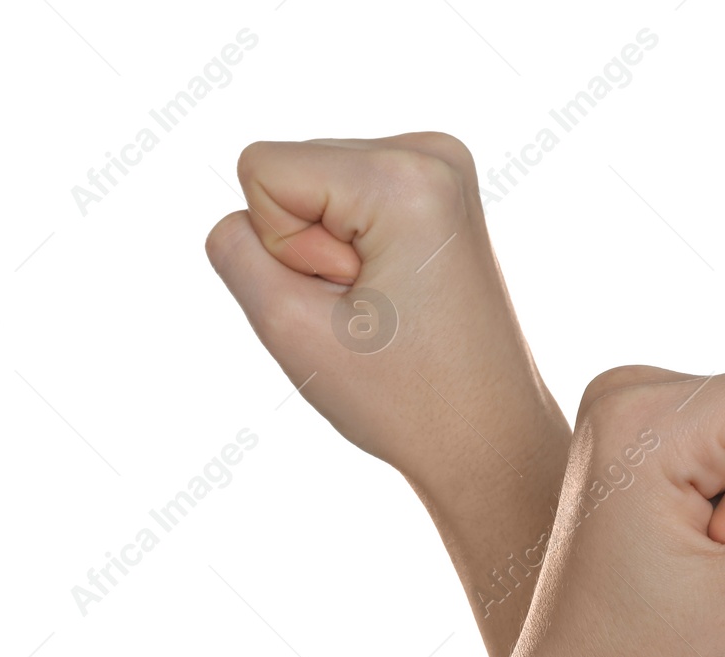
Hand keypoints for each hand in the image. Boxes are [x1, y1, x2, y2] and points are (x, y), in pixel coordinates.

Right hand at [205, 132, 567, 489]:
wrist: (490, 436)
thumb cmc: (404, 399)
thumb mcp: (289, 328)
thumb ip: (234, 250)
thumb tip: (244, 208)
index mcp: (403, 176)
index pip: (262, 171)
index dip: (282, 248)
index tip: (348, 298)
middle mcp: (431, 153)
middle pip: (291, 173)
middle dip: (310, 250)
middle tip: (372, 311)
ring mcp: (442, 166)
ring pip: (315, 188)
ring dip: (332, 254)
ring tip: (387, 307)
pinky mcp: (440, 190)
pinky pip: (346, 200)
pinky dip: (354, 250)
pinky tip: (397, 294)